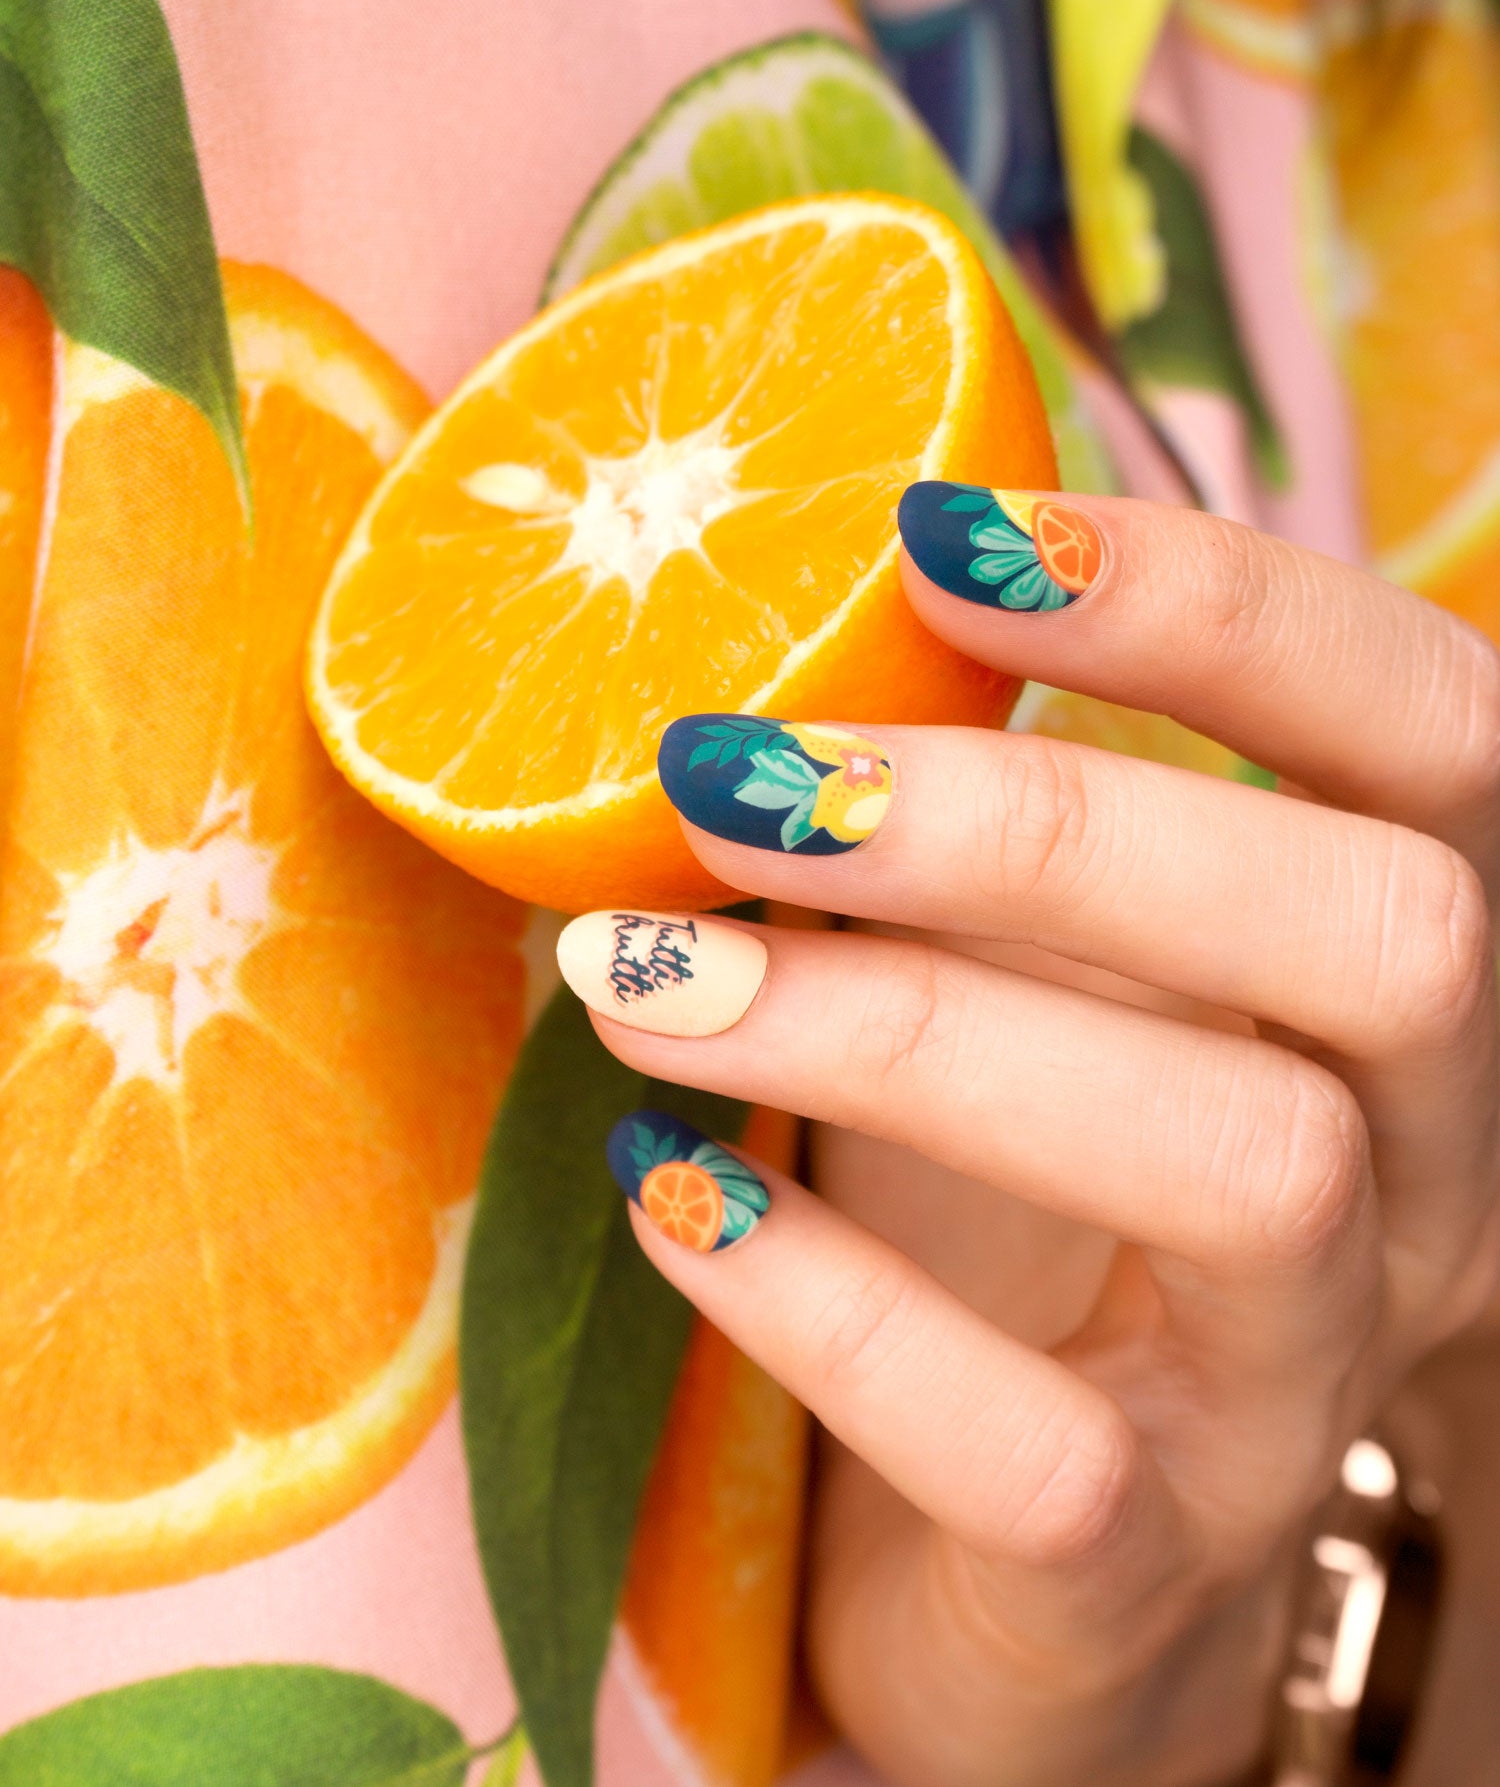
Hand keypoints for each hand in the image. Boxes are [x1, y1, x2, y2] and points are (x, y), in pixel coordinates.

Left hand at [558, 492, 1499, 1786]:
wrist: (1013, 1565)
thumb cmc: (1007, 1212)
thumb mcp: (1019, 987)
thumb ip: (973, 841)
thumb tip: (751, 659)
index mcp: (1389, 984)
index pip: (1435, 733)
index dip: (1225, 610)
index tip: (939, 540)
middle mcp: (1424, 1173)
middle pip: (1384, 934)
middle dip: (1048, 826)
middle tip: (744, 777)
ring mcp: (1305, 1385)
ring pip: (1250, 1170)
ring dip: (905, 1034)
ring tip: (642, 970)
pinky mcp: (1156, 1567)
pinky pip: (1041, 1448)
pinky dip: (823, 1300)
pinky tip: (666, 1189)